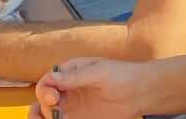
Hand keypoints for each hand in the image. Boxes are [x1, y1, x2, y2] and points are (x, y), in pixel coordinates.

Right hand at [32, 59, 149, 118]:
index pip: (47, 81)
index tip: (54, 98)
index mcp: (70, 72)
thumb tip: (53, 78)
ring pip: (48, 112)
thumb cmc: (122, 75)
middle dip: (44, 105)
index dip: (45, 90)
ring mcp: (72, 104)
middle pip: (44, 98)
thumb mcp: (99, 72)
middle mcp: (68, 88)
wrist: (140, 92)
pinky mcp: (79, 117)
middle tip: (55, 109)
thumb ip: (76, 76)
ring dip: (44, 116)